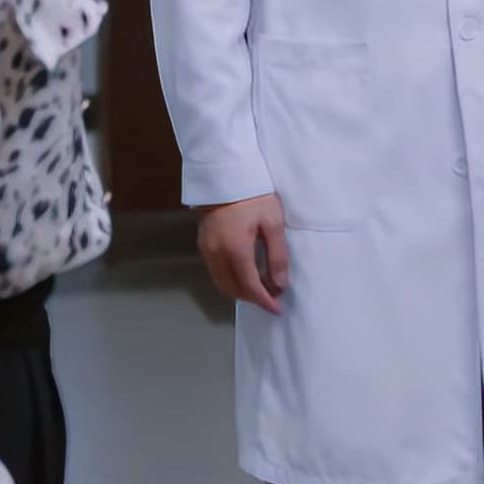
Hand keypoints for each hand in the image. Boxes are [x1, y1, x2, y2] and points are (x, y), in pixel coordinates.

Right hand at [198, 193, 288, 315]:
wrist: (226, 174)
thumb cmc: (255, 196)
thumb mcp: (273, 222)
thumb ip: (277, 256)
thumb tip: (280, 284)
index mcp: (235, 249)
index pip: (250, 286)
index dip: (264, 301)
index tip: (277, 309)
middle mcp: (216, 254)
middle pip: (232, 289)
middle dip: (252, 298)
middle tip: (272, 297)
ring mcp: (206, 250)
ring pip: (222, 283)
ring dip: (240, 291)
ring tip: (261, 287)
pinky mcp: (202, 244)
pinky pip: (216, 272)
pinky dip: (231, 279)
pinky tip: (245, 274)